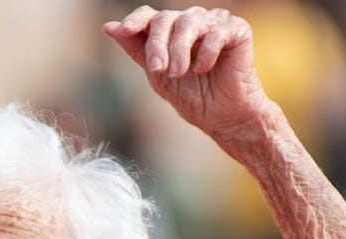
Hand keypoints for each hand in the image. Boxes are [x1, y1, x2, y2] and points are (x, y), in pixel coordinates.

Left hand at [103, 5, 268, 135]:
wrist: (223, 117)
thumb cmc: (191, 96)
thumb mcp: (157, 75)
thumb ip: (136, 49)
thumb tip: (109, 27)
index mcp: (170, 31)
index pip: (149, 15)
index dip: (135, 20)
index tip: (125, 31)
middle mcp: (191, 21)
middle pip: (166, 18)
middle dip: (158, 44)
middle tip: (159, 70)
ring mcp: (214, 22)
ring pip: (189, 22)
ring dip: (180, 50)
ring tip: (178, 73)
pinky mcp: (237, 29)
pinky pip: (216, 31)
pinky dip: (206, 51)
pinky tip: (203, 69)